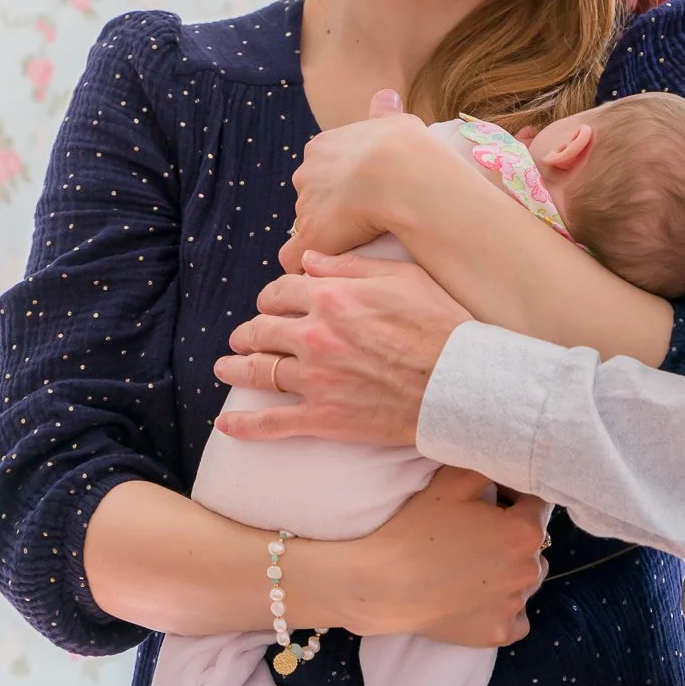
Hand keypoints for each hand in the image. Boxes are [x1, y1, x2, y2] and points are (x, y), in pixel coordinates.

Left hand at [214, 252, 469, 444]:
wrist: (459, 383)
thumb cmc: (440, 325)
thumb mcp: (402, 276)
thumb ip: (350, 265)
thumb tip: (309, 260)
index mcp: (332, 297)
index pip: (282, 291)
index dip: (271, 297)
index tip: (271, 304)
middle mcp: (315, 335)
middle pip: (263, 330)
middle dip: (249, 332)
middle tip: (243, 337)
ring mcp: (315, 379)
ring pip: (259, 372)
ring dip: (236, 369)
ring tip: (225, 368)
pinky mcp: (323, 417)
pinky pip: (272, 424)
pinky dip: (245, 426)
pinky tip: (226, 425)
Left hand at [279, 98, 431, 272]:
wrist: (400, 174)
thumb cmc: (405, 149)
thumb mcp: (395, 120)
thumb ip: (385, 113)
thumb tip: (386, 96)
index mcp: (323, 147)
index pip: (324, 169)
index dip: (342, 184)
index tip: (362, 195)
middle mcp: (306, 174)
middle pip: (312, 197)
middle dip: (330, 210)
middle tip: (360, 222)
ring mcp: (305, 207)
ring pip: (308, 226)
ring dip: (325, 237)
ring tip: (355, 247)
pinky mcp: (310, 237)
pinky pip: (295, 257)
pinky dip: (304, 266)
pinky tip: (322, 272)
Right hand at [339, 466, 551, 644]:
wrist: (381, 585)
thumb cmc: (416, 528)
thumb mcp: (454, 480)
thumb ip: (492, 463)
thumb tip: (511, 461)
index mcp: (525, 532)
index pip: (537, 501)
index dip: (514, 494)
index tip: (491, 497)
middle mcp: (529, 570)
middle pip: (533, 542)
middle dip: (513, 532)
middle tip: (476, 531)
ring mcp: (515, 606)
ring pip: (527, 578)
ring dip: (510, 568)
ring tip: (475, 563)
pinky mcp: (499, 633)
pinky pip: (516, 615)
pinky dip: (504, 605)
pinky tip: (478, 594)